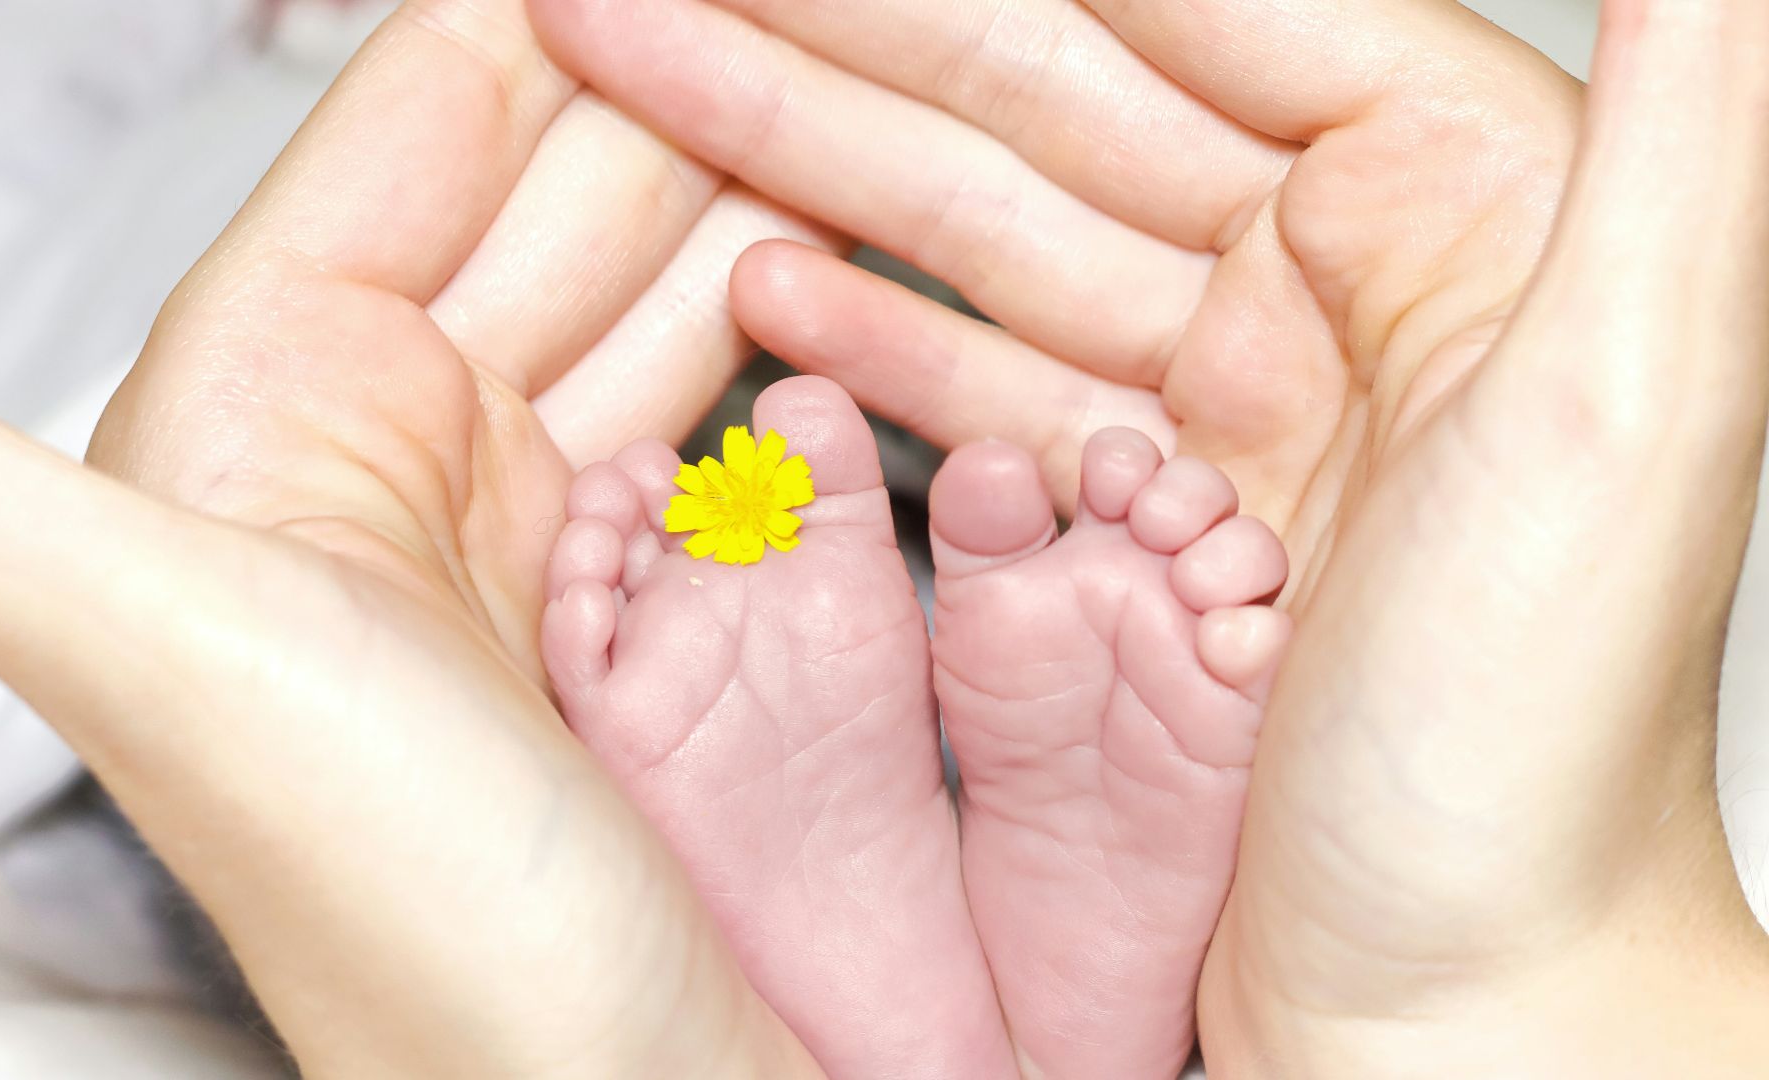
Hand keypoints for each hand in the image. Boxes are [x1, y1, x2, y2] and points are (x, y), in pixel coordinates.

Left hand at [0, 2, 830, 1074]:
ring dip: (736, 187)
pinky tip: (829, 270)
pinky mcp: (611, 580)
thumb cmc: (386, 899)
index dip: (534, 24)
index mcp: (268, 404)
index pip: (411, 130)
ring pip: (635, 281)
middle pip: (545, 188)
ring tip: (841, 109)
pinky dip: (767, 325)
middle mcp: (379, 440)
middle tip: (792, 28)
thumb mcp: (141, 648)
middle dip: (669, 83)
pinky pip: (695, 396)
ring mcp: (507, 507)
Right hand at [528, 0, 1768, 1070]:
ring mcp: (1234, 400)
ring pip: (990, 235)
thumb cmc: (1543, 759)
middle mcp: (1347, 287)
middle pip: (1053, 107)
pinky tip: (764, 277)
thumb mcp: (1647, 402)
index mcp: (1462, 215)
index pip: (1197, 11)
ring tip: (654, 86)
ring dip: (812, 162)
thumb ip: (1698, 117)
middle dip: (837, 44)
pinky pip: (988, 378)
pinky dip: (871, 328)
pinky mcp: (1154, 511)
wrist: (1458, 1014)